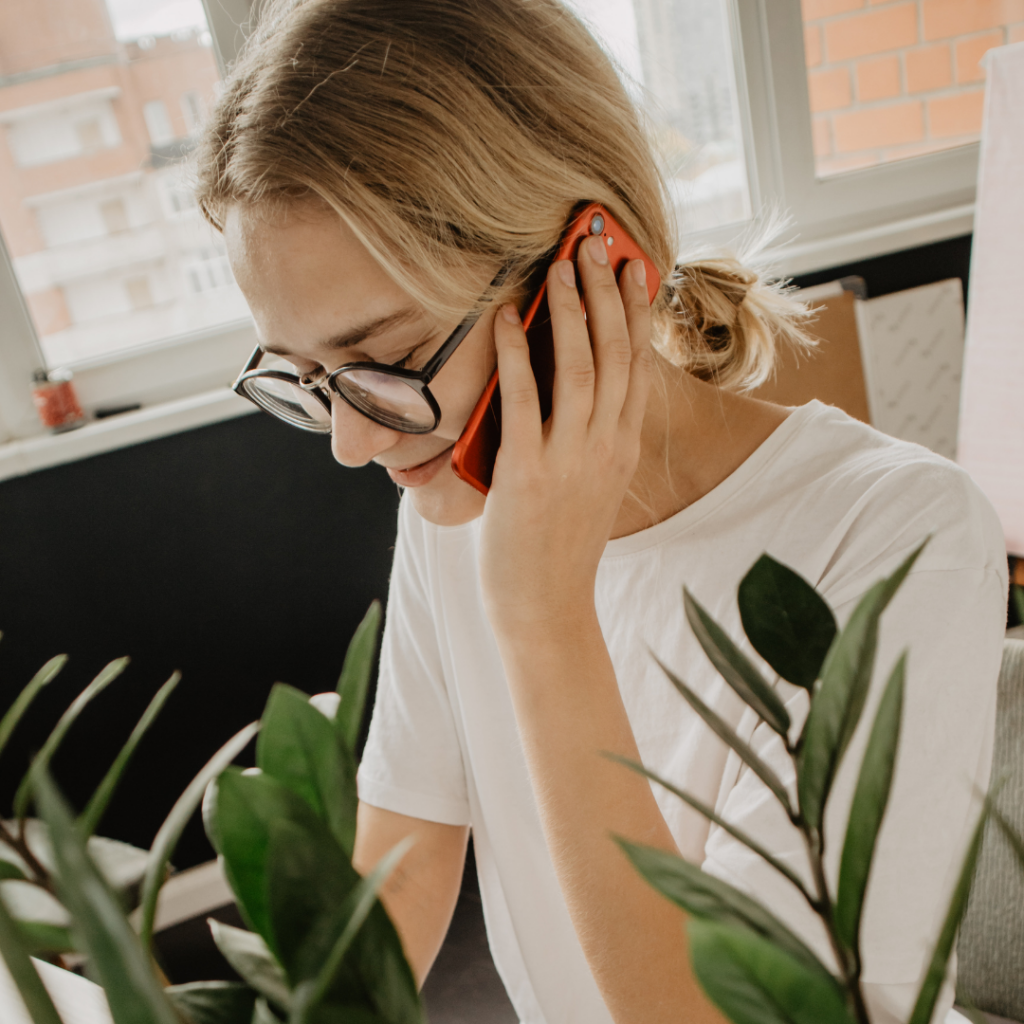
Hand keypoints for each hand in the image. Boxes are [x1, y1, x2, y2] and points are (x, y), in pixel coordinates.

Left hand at [479, 234, 654, 637]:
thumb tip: (566, 396)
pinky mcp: (528, 472)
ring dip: (571, 310)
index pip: (638, 364)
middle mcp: (606, 446)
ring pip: (581, 367)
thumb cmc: (559, 549)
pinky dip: (518, 354)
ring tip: (561, 264)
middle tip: (597, 243)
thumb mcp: (590, 487)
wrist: (547, 609)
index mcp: (623, 447)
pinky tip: (508, 320)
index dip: (635, 311)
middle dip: (608, 292)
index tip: (634, 267)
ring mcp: (570, 458)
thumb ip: (588, 440)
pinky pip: (524, 401)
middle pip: (617, 353)